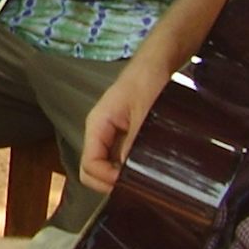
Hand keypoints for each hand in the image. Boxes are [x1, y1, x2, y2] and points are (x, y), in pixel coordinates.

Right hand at [79, 65, 168, 192]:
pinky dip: (128, 169)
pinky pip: (118, 159)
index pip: (89, 164)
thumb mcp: (144, 113)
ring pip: (105, 167)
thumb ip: (135, 143)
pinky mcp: (124, 135)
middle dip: (109, 182)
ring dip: (120, 176)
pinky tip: (146, 168)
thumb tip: (129, 173)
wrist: (158, 62)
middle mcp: (99, 132)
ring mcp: (111, 135)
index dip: (107, 179)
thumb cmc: (148, 81)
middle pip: (91, 170)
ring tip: (144, 178)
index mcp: (97, 124)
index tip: (132, 182)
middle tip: (136, 186)